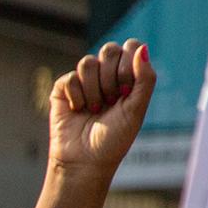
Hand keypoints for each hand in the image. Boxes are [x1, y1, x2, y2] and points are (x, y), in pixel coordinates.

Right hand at [37, 39, 154, 207]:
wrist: (85, 161)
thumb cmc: (114, 139)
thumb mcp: (137, 109)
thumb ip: (145, 78)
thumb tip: (141, 48)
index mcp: (127, 76)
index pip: (130, 47)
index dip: (128, 64)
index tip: (125, 91)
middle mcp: (105, 75)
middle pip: (109, 50)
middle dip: (111, 77)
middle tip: (111, 101)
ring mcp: (83, 81)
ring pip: (88, 62)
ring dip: (93, 90)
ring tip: (94, 109)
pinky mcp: (62, 90)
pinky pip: (70, 77)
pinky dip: (76, 96)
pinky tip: (78, 110)